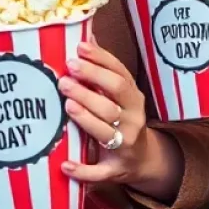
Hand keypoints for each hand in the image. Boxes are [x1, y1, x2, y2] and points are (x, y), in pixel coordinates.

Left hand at [58, 39, 154, 186]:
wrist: (143, 160)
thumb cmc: (124, 118)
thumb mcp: (121, 93)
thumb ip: (104, 69)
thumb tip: (88, 35)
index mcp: (133, 98)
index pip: (120, 75)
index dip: (100, 61)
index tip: (79, 48)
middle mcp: (133, 119)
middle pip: (113, 100)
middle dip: (90, 87)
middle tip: (65, 77)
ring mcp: (125, 145)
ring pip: (106, 131)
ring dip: (86, 118)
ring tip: (67, 105)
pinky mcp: (115, 169)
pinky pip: (99, 173)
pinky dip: (82, 171)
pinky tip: (65, 166)